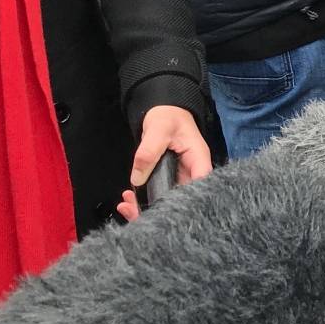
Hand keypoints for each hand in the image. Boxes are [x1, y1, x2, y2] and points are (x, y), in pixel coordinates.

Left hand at [117, 105, 212, 221]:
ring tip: (125, 205)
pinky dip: (141, 200)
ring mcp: (178, 178)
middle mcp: (191, 173)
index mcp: (198, 160)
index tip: (163, 209)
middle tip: (133, 210)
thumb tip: (137, 179)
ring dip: (146, 207)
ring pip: (168, 201)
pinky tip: (127, 199)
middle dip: (159, 209)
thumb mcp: (159, 129)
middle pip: (182, 200)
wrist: (163, 113)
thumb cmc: (168, 117)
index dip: (185, 201)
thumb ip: (149, 151)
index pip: (199, 186)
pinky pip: (157, 195)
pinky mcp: (166, 181)